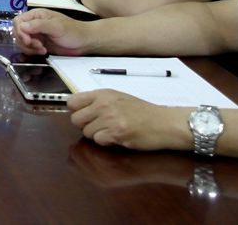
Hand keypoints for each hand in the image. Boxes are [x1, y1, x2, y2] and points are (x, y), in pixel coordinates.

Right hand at [12, 8, 89, 55]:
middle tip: (38, 46)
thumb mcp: (57, 27)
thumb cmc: (72, 31)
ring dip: (29, 48)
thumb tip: (21, 27)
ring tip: (42, 50)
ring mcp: (36, 34)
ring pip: (21, 42)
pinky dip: (33, 52)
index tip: (28, 40)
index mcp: (36, 15)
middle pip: (17, 32)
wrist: (84, 43)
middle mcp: (34, 24)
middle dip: (25, 41)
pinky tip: (43, 51)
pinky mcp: (39, 44)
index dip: (20, 32)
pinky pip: (28, 48)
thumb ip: (39, 26)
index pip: (18, 21)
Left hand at [68, 90, 188, 151]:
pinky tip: (118, 138)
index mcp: (102, 94)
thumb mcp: (118, 98)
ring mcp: (109, 118)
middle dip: (85, 126)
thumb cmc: (143, 112)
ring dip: (97, 135)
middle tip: (100, 127)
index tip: (86, 116)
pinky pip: (99, 141)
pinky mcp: (116, 133)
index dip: (77, 111)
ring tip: (112, 132)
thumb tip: (78, 109)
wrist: (165, 123)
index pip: (72, 102)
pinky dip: (107, 143)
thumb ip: (98, 102)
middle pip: (76, 119)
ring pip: (86, 132)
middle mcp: (103, 104)